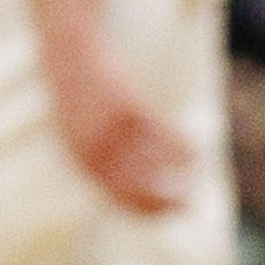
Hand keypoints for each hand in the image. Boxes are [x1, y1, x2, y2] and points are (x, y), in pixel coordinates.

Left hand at [42, 22, 191, 215]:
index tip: (164, 215)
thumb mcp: (78, 128)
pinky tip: (195, 151)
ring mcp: (109, 126)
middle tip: (187, 204)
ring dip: (177, 173)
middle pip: (134, 184)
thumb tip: (124, 179)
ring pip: (150, 160)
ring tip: (194, 177)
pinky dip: (180, 145)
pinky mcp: (127, 104)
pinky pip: (160, 133)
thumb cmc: (78, 92)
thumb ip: (97, 155)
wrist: (69, 49)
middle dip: (163, 199)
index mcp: (78, 157)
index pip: (113, 196)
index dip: (142, 209)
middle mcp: (92, 147)